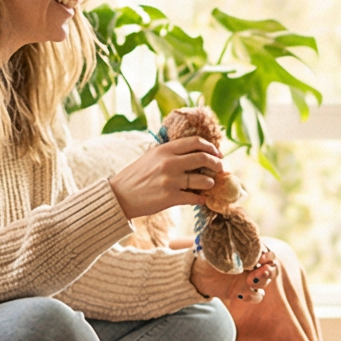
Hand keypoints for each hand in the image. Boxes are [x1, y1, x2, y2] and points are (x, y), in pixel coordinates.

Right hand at [110, 134, 227, 218]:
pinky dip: (201, 198)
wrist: (120, 195)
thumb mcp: (152, 156)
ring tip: (209, 184)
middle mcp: (169, 163)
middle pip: (203, 158)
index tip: (217, 153)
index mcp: (165, 150)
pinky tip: (201, 198)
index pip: (195, 142)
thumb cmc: (137, 175)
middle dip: (216, 163)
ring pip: (202, 179)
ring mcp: (170, 180)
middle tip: (220, 168)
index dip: (210, 147)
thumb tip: (195, 152)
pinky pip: (194, 197)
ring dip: (210, 182)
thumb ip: (171, 152)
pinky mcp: (170, 197)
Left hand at [193, 248, 277, 303]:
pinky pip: (256, 296)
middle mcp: (254, 263)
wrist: (198, 274)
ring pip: (266, 280)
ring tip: (251, 281)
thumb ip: (223, 243)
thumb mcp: (214, 247)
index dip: (266, 253)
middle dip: (269, 269)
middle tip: (262, 270)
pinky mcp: (245, 292)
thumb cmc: (207, 255)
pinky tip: (241, 295)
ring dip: (262, 281)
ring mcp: (251, 278)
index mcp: (250, 249)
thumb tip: (226, 236)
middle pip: (271, 266)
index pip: (265, 250)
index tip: (260, 257)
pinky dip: (252, 296)